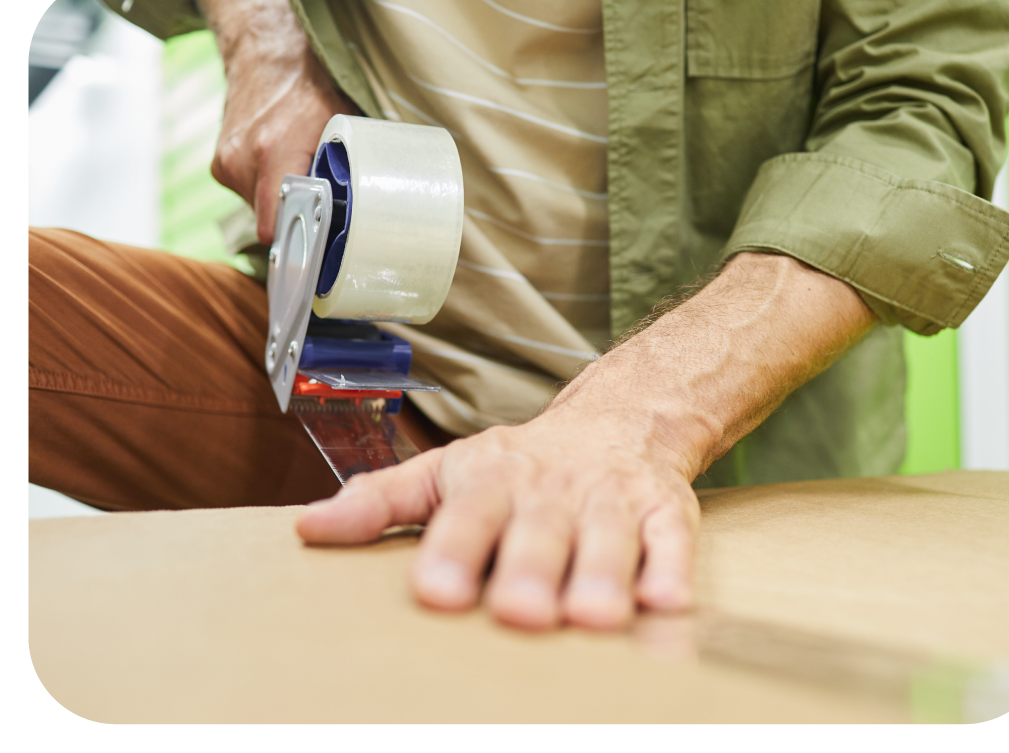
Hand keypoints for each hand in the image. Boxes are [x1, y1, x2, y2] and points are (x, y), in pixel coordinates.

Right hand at [195, 0, 356, 244]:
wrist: (267, 55)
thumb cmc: (309, 90)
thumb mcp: (338, 128)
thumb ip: (343, 171)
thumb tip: (364, 211)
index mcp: (274, 154)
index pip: (276, 228)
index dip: (298, 248)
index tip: (315, 261)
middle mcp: (243, 163)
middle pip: (272, 223)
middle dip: (296, 220)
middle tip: (321, 209)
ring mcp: (226, 165)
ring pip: (260, 210)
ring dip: (281, 203)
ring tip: (298, 177)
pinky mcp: (219, 166)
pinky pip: (249, 195)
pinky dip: (267, 189)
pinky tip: (281, 167)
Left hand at [297, 254, 878, 629]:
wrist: (615, 419)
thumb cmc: (518, 463)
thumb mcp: (445, 472)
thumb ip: (381, 501)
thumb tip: (307, 531)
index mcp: (492, 481)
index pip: (467, 515)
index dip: (453, 552)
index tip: (434, 593)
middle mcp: (551, 490)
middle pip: (540, 531)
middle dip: (531, 569)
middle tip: (519, 611)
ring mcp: (610, 500)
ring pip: (608, 537)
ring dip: (602, 574)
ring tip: (592, 617)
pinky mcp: (665, 511)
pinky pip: (672, 541)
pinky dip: (671, 568)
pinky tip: (666, 602)